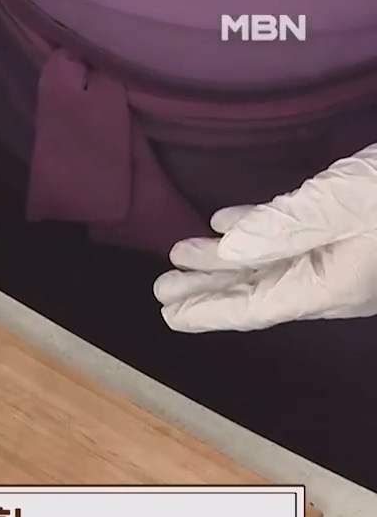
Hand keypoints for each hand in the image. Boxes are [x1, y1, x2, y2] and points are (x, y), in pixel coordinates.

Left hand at [155, 144, 376, 332]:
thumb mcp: (343, 203)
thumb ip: (283, 228)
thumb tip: (228, 249)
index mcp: (331, 287)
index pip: (254, 307)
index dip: (207, 310)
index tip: (167, 313)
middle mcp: (335, 283)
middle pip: (259, 290)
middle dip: (208, 288)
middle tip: (160, 285)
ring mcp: (347, 259)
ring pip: (274, 265)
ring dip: (226, 259)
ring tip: (182, 253)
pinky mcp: (355, 232)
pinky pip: (296, 240)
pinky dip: (259, 233)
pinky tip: (225, 225)